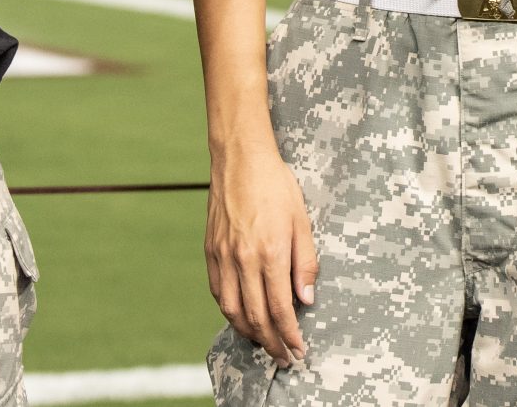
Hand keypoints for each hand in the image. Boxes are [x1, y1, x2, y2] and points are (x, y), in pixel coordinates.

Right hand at [205, 144, 318, 363]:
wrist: (240, 159)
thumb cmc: (276, 185)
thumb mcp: (302, 220)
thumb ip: (305, 262)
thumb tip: (306, 299)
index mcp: (269, 252)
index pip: (278, 308)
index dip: (289, 334)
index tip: (298, 349)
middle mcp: (242, 259)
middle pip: (255, 316)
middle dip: (271, 342)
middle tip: (284, 357)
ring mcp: (223, 256)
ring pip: (232, 310)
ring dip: (248, 333)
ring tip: (264, 343)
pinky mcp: (210, 251)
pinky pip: (219, 292)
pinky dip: (230, 311)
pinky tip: (241, 316)